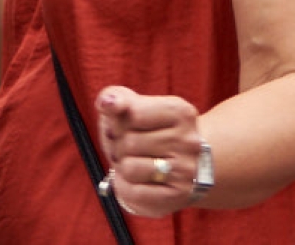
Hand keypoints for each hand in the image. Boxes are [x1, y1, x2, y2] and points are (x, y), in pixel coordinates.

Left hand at [95, 87, 206, 218]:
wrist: (183, 165)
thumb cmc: (150, 131)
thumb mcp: (135, 107)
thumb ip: (117, 97)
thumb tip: (106, 102)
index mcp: (180, 111)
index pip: (133, 113)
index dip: (118, 121)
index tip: (124, 126)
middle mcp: (188, 141)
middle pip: (128, 142)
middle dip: (118, 146)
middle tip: (127, 149)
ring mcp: (186, 170)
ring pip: (129, 168)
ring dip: (121, 167)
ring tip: (133, 163)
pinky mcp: (178, 196)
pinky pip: (133, 192)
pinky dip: (123, 186)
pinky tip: (132, 181)